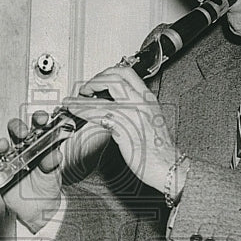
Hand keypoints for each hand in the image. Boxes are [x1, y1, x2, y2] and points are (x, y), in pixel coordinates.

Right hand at [0, 112, 62, 232]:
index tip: (41, 118)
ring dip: (2, 144)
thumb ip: (52, 164)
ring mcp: (11, 159)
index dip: (39, 119)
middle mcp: (24, 148)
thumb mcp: (53, 175)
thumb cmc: (47, 187)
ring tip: (3, 146)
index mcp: (40, 145)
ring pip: (3, 145)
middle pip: (17, 131)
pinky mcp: (0, 170)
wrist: (39, 209)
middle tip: (22, 133)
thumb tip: (55, 154)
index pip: (39, 127)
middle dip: (17, 128)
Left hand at [62, 66, 179, 192]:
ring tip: (72, 100)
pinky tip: (75, 111)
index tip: (98, 81)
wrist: (168, 166)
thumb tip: (115, 108)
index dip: (107, 74)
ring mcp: (132, 112)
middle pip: (115, 76)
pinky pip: (98, 112)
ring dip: (85, 92)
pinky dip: (82, 109)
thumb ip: (134, 111)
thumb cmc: (159, 150)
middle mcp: (141, 101)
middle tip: (85, 89)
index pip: (126, 74)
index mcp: (148, 99)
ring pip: (105, 91)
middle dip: (96, 79)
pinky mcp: (123, 126)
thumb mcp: (149, 122)